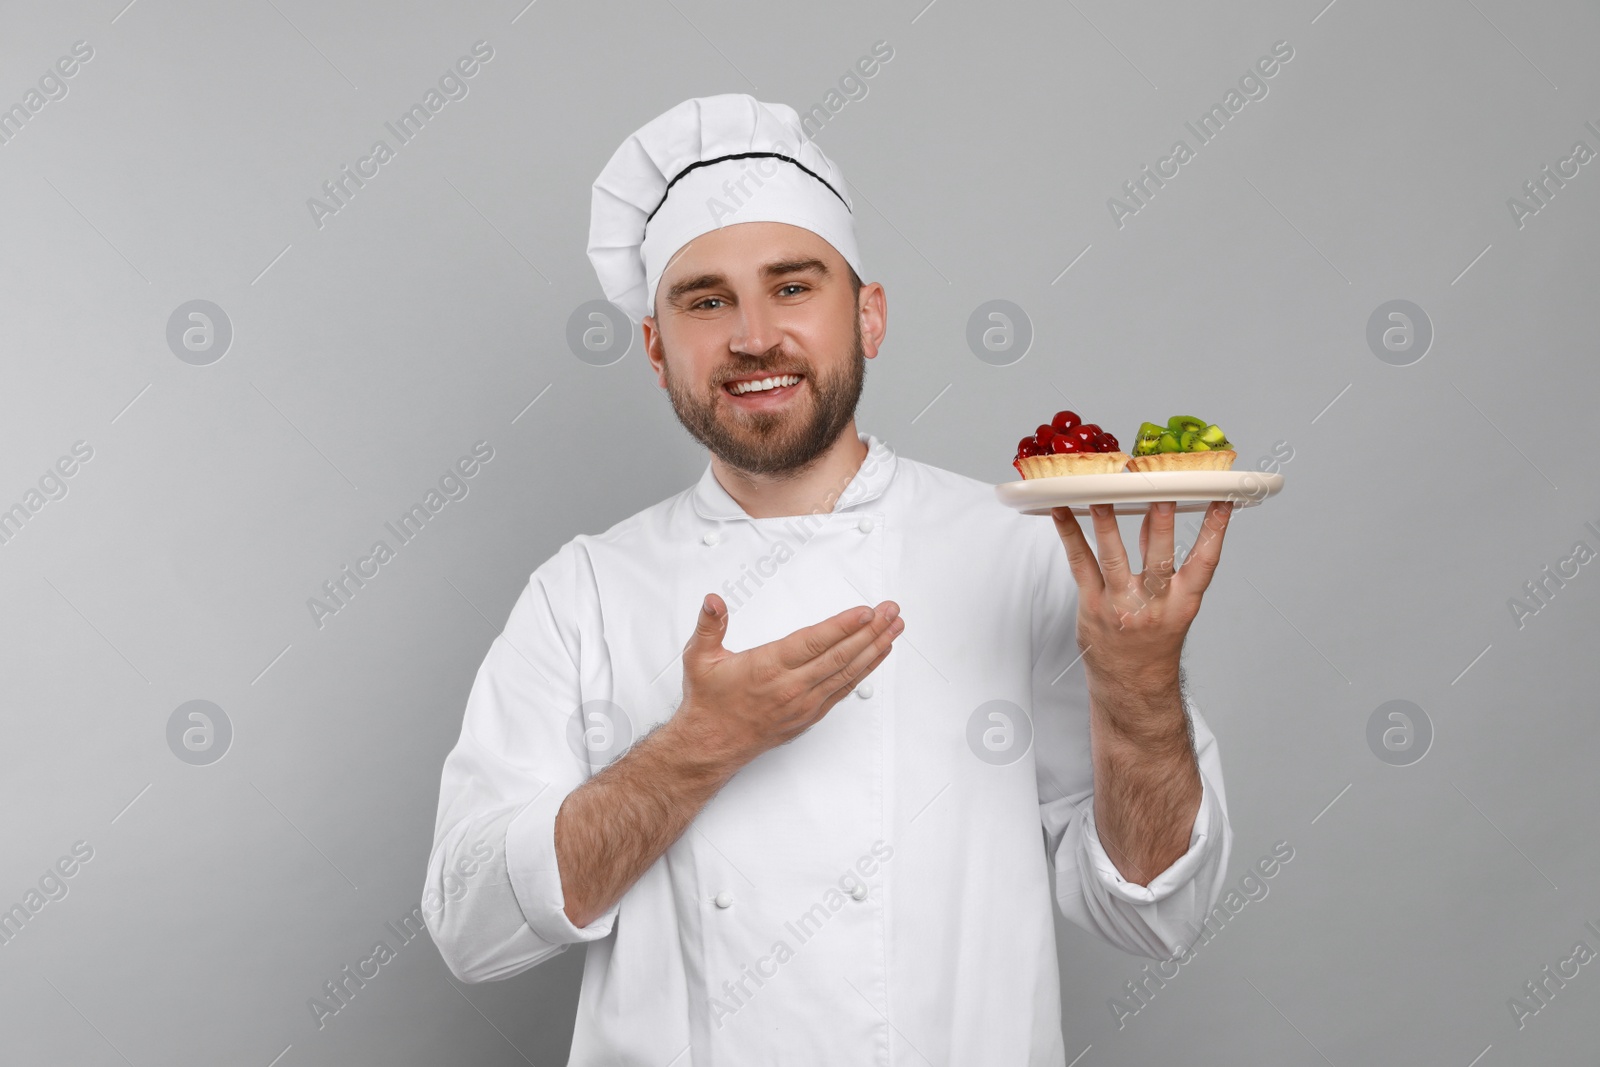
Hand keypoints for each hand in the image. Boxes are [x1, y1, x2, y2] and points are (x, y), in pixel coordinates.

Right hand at [675, 594, 903, 766]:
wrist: (712, 745)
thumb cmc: (709, 701)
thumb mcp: (699, 657)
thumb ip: (709, 625)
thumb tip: (713, 601)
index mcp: (768, 667)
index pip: (814, 642)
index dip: (843, 626)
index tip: (866, 611)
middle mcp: (791, 686)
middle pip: (840, 655)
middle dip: (870, 631)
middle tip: (891, 611)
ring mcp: (805, 703)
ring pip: (848, 673)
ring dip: (874, 648)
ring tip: (894, 628)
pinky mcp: (811, 715)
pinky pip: (844, 689)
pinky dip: (865, 670)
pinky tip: (878, 654)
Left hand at [1049, 500, 1231, 696]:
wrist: (1132, 685)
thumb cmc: (1153, 639)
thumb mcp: (1172, 604)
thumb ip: (1164, 559)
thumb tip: (1155, 512)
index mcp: (1183, 603)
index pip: (1205, 562)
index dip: (1215, 531)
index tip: (1221, 500)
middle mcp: (1154, 604)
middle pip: (1159, 557)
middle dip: (1159, 523)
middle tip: (1158, 490)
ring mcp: (1120, 605)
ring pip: (1114, 557)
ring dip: (1106, 523)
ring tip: (1100, 494)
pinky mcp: (1092, 606)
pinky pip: (1079, 564)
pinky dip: (1069, 535)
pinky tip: (1060, 511)